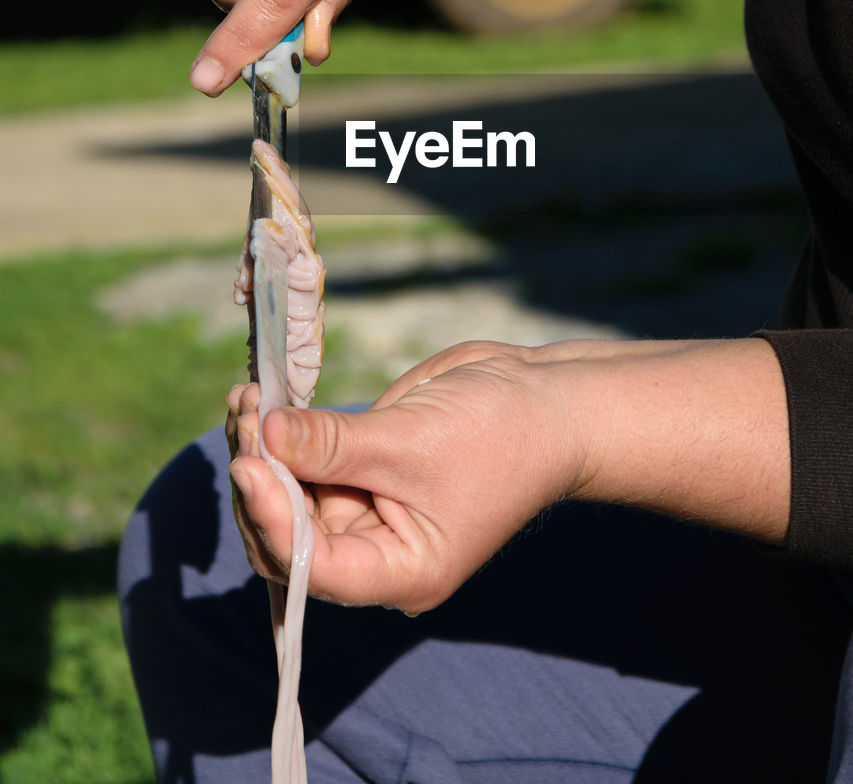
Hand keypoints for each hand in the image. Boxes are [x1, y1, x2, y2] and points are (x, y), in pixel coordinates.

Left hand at [226, 341, 589, 611]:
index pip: (316, 568)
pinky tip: (254, 399)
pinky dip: (275, 433)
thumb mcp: (414, 440)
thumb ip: (335, 444)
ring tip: (244, 398)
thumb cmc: (501, 433)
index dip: (274, 521)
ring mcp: (365, 508)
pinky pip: (302, 461)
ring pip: (285, 496)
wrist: (545, 400)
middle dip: (258, 480)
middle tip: (245, 416)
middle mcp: (376, 549)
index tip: (250, 463)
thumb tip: (264, 435)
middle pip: (287, 537)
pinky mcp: (359, 468)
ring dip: (257, 450)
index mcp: (400, 570)